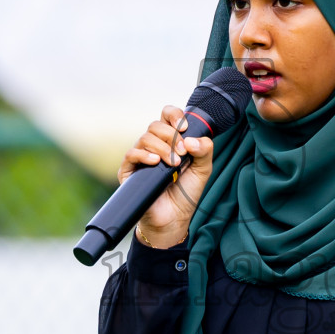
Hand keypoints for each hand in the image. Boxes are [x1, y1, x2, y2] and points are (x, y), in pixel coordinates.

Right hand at [118, 105, 214, 248]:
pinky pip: (131, 154)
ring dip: (162, 148)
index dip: (174, 116)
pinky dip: (144, 155)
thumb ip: (205, 150)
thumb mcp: (203, 169)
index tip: (184, 127)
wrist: (174, 218)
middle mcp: (154, 145)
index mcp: (170, 140)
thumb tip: (192, 140)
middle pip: (155, 125)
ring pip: (145, 138)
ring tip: (174, 164)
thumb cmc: (187, 192)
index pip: (166, 116)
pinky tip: (155, 162)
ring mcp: (140, 157)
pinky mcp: (129, 171)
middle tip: (183, 153)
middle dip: (171, 136)